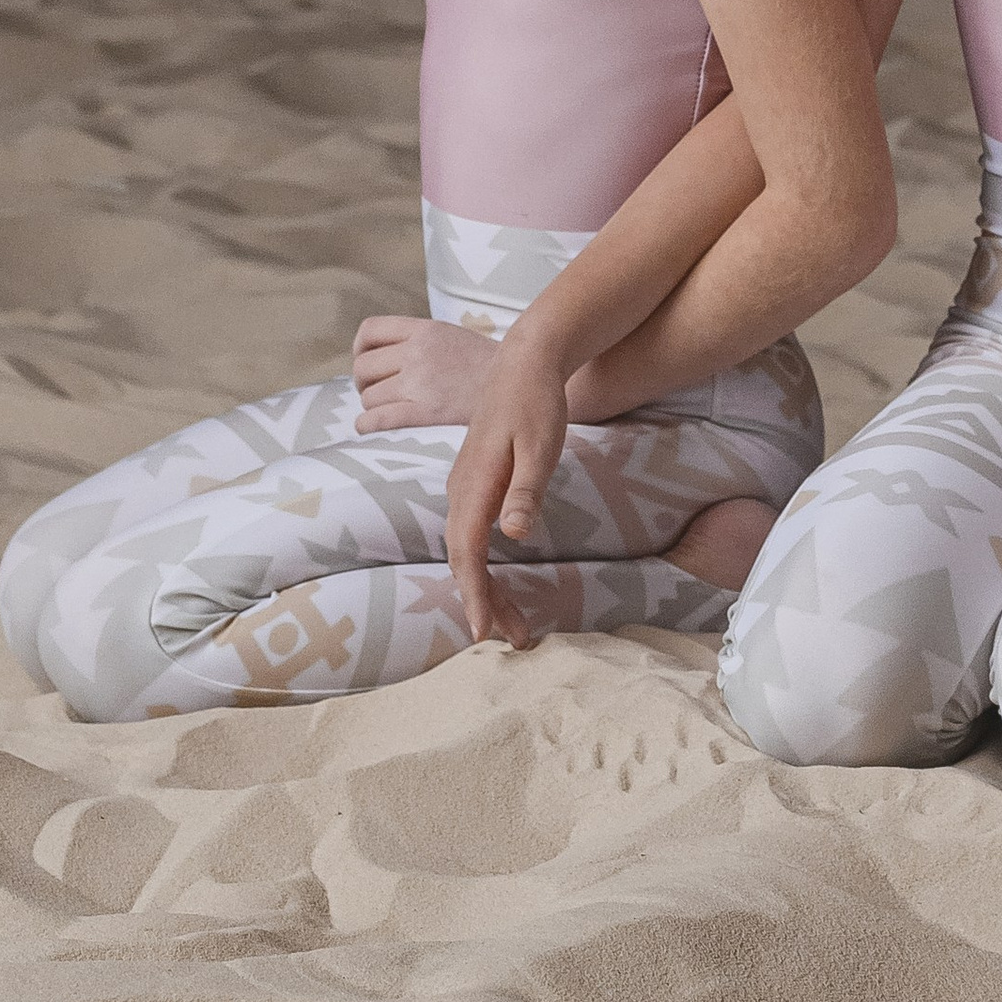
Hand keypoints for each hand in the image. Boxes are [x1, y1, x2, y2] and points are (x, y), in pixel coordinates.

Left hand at [350, 313, 501, 431]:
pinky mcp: (425, 412)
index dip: (360, 350)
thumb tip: (388, 357)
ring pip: (369, 397)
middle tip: (376, 392)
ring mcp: (420, 382)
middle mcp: (417, 352)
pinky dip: (367, 425)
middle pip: (363, 368)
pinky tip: (369, 427)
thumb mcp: (452, 336)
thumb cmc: (485, 367)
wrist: (519, 385)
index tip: (367, 362)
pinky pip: (378, 419)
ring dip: (372, 406)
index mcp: (425, 329)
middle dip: (364, 383)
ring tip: (386, 410)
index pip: (370, 332)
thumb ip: (420, 341)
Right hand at [443, 337, 570, 649]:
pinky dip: (484, 566)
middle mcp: (461, 489)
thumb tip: (513, 535)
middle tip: (517, 639)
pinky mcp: (475, 484)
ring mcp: (465, 486)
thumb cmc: (536, 402)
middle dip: (486, 603)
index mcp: (474, 484)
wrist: (525, 361)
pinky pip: (472, 535)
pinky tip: (500, 581)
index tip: (485, 631)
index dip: (474, 594)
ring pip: (467, 550)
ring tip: (514, 622)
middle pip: (464, 559)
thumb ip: (526, 491)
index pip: (467, 552)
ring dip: (487, 588)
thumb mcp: (540, 446)